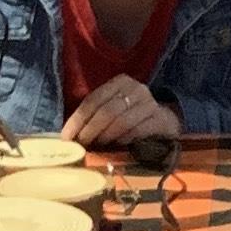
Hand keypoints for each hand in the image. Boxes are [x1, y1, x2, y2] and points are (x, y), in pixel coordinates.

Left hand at [66, 76, 180, 151]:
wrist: (164, 121)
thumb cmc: (131, 116)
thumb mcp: (112, 109)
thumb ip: (93, 116)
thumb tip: (68, 136)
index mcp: (119, 82)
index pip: (93, 99)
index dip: (77, 119)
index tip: (66, 137)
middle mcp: (136, 88)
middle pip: (107, 110)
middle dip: (90, 130)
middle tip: (81, 146)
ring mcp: (150, 103)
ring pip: (121, 121)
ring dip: (105, 137)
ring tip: (96, 148)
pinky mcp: (161, 119)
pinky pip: (138, 130)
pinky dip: (124, 140)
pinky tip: (116, 147)